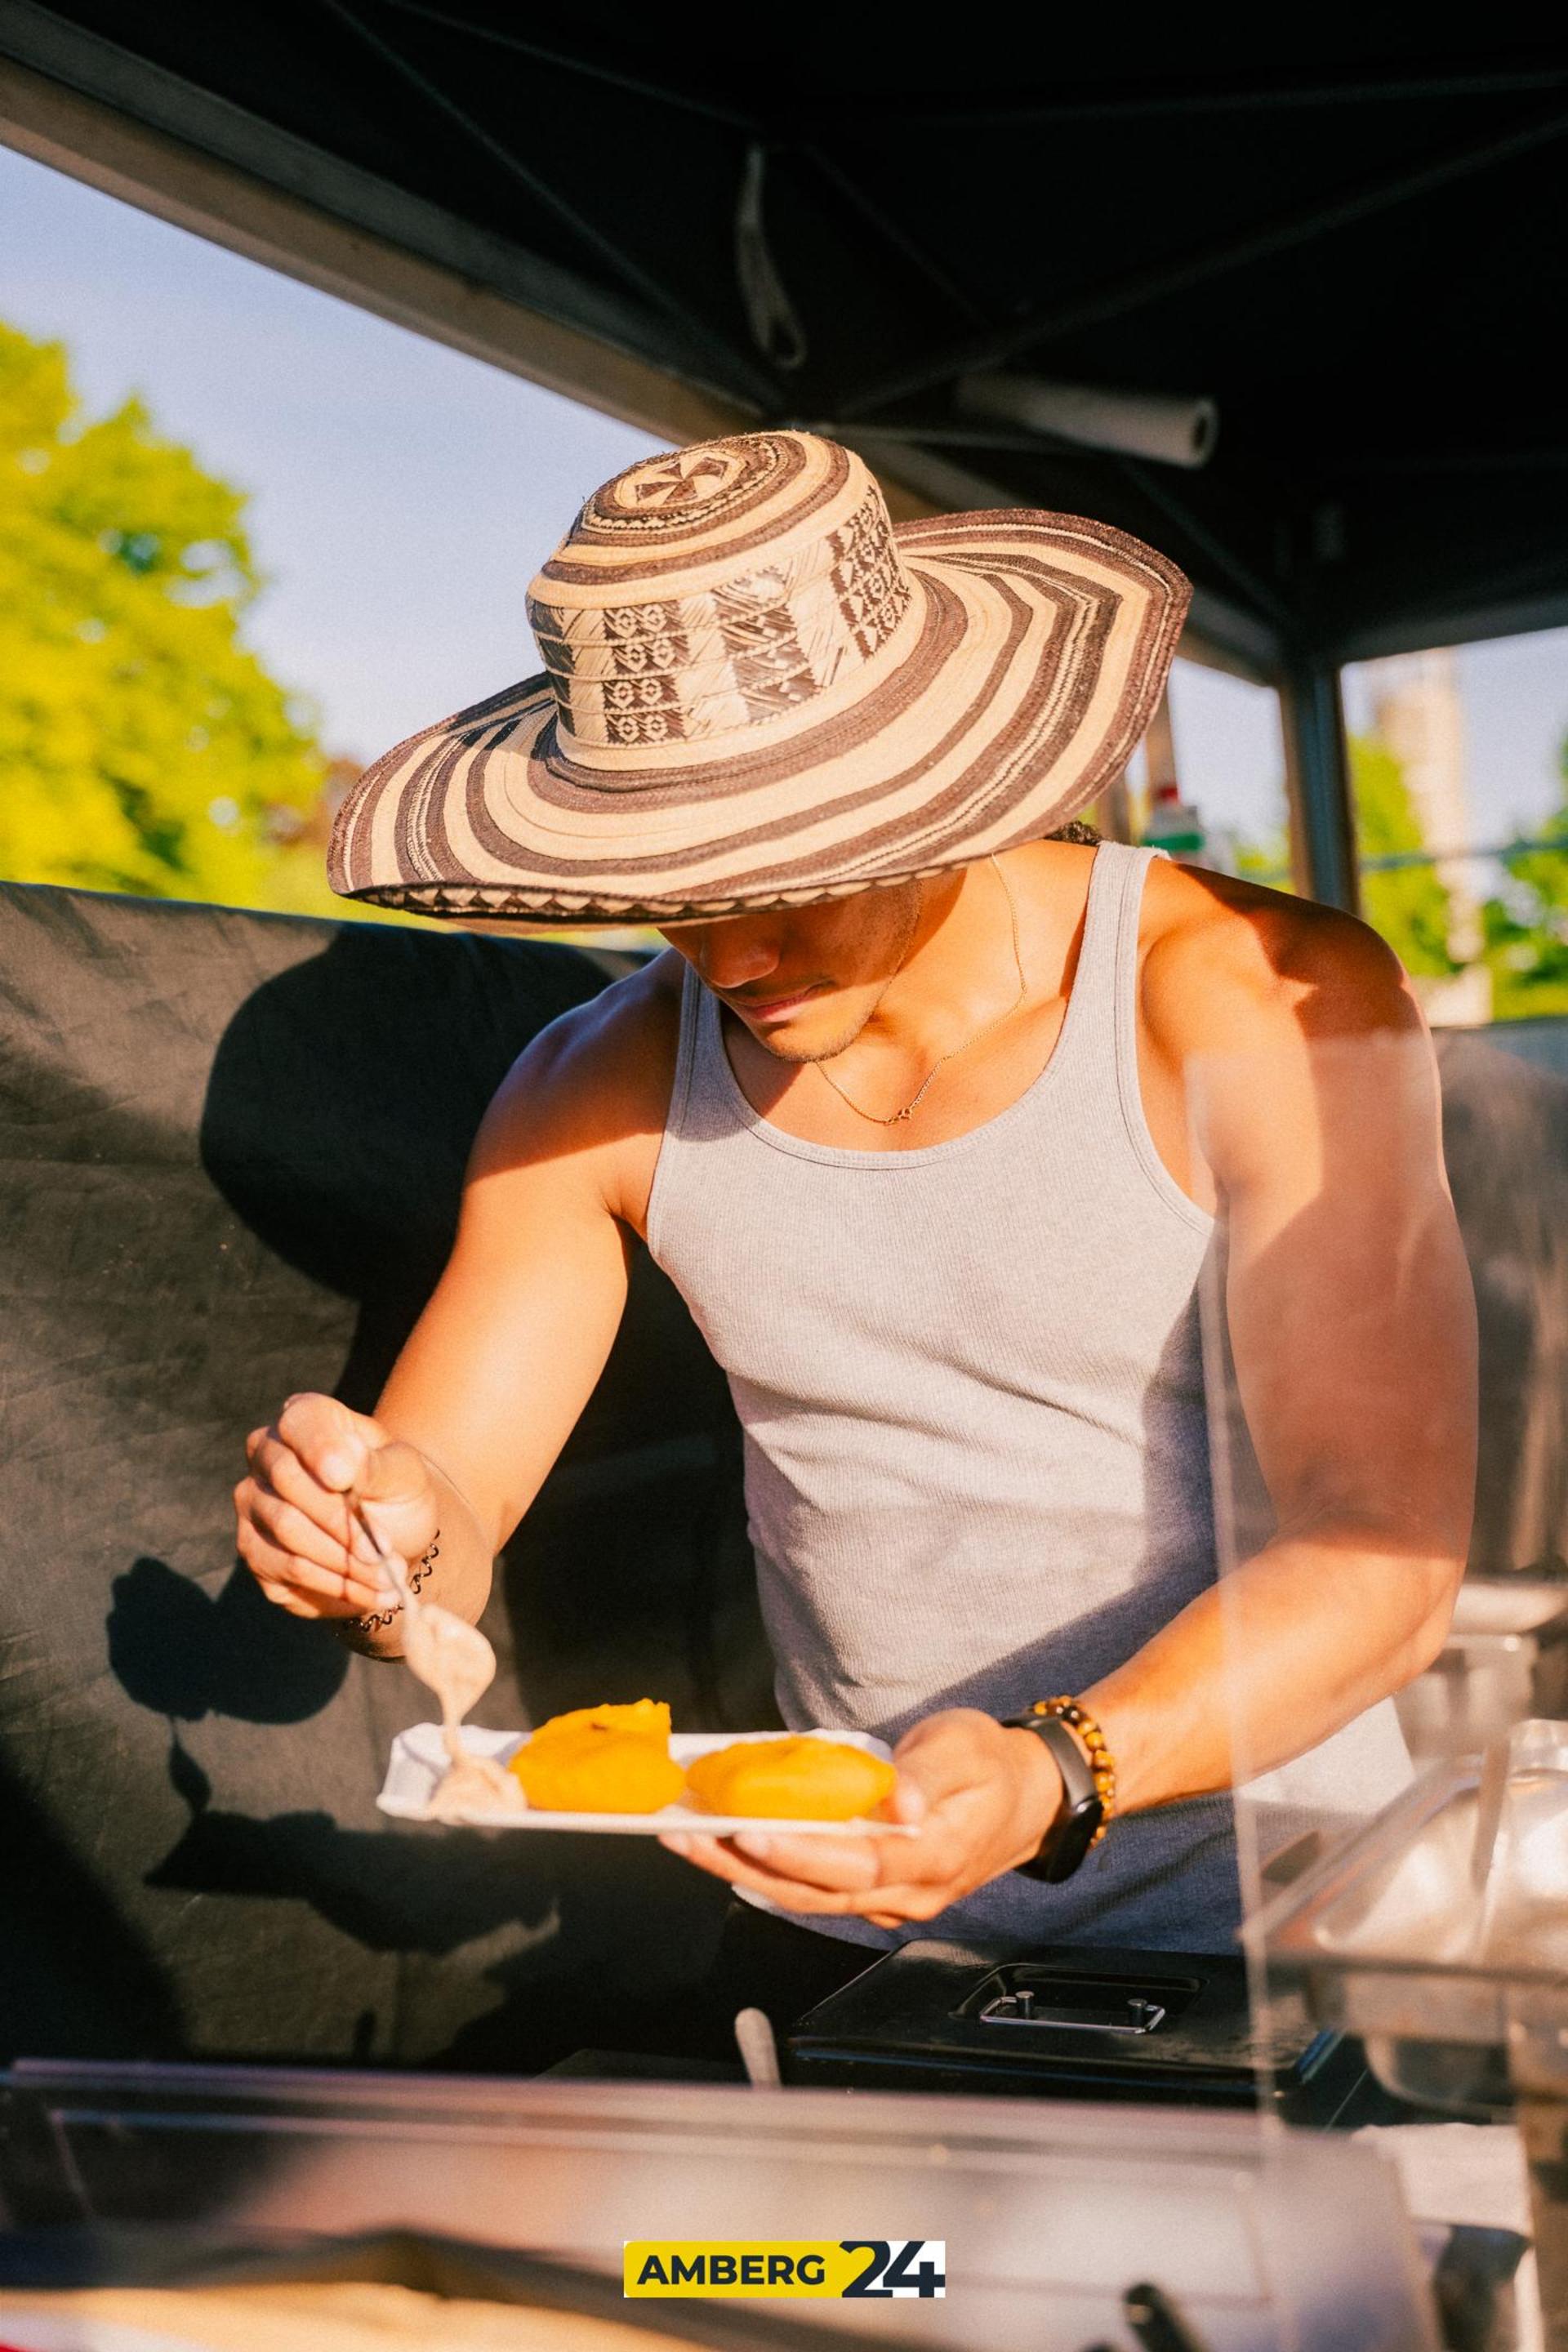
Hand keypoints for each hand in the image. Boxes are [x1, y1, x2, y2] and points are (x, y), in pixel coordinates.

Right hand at [235, 1392, 438, 1619]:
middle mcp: (267, 1456)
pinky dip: (336, 1586)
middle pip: (288, 1482)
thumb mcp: (403, 1473)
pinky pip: (288, 1571)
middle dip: (342, 1522)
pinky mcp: (257, 1552)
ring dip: (344, 1561)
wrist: (394, 1537)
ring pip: (288, 1532)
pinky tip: (372, 1594)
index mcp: (305, 1420)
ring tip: (388, 1578)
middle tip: (384, 1550)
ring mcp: (254, 1505)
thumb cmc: (396, 1491)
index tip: (345, 1479)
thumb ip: (375, 1465)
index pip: (298, 1424)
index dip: (318, 1450)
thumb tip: (341, 1466)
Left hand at [659, 1709, 1063, 1931]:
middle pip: (816, 1891)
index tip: (750, 1830)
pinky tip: (729, 1846)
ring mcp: (892, 1900)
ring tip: (689, 1840)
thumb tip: (893, 1804)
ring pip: (808, 1897)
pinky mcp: (875, 1892)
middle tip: (688, 1834)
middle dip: (745, 1864)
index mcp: (935, 1856)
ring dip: (744, 1871)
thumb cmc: (991, 1763)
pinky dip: (768, 1869)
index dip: (801, 1853)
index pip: (858, 1864)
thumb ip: (925, 1776)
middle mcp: (910, 1893)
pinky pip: (815, 1889)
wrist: (1028, 1798)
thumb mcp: (965, 1747)